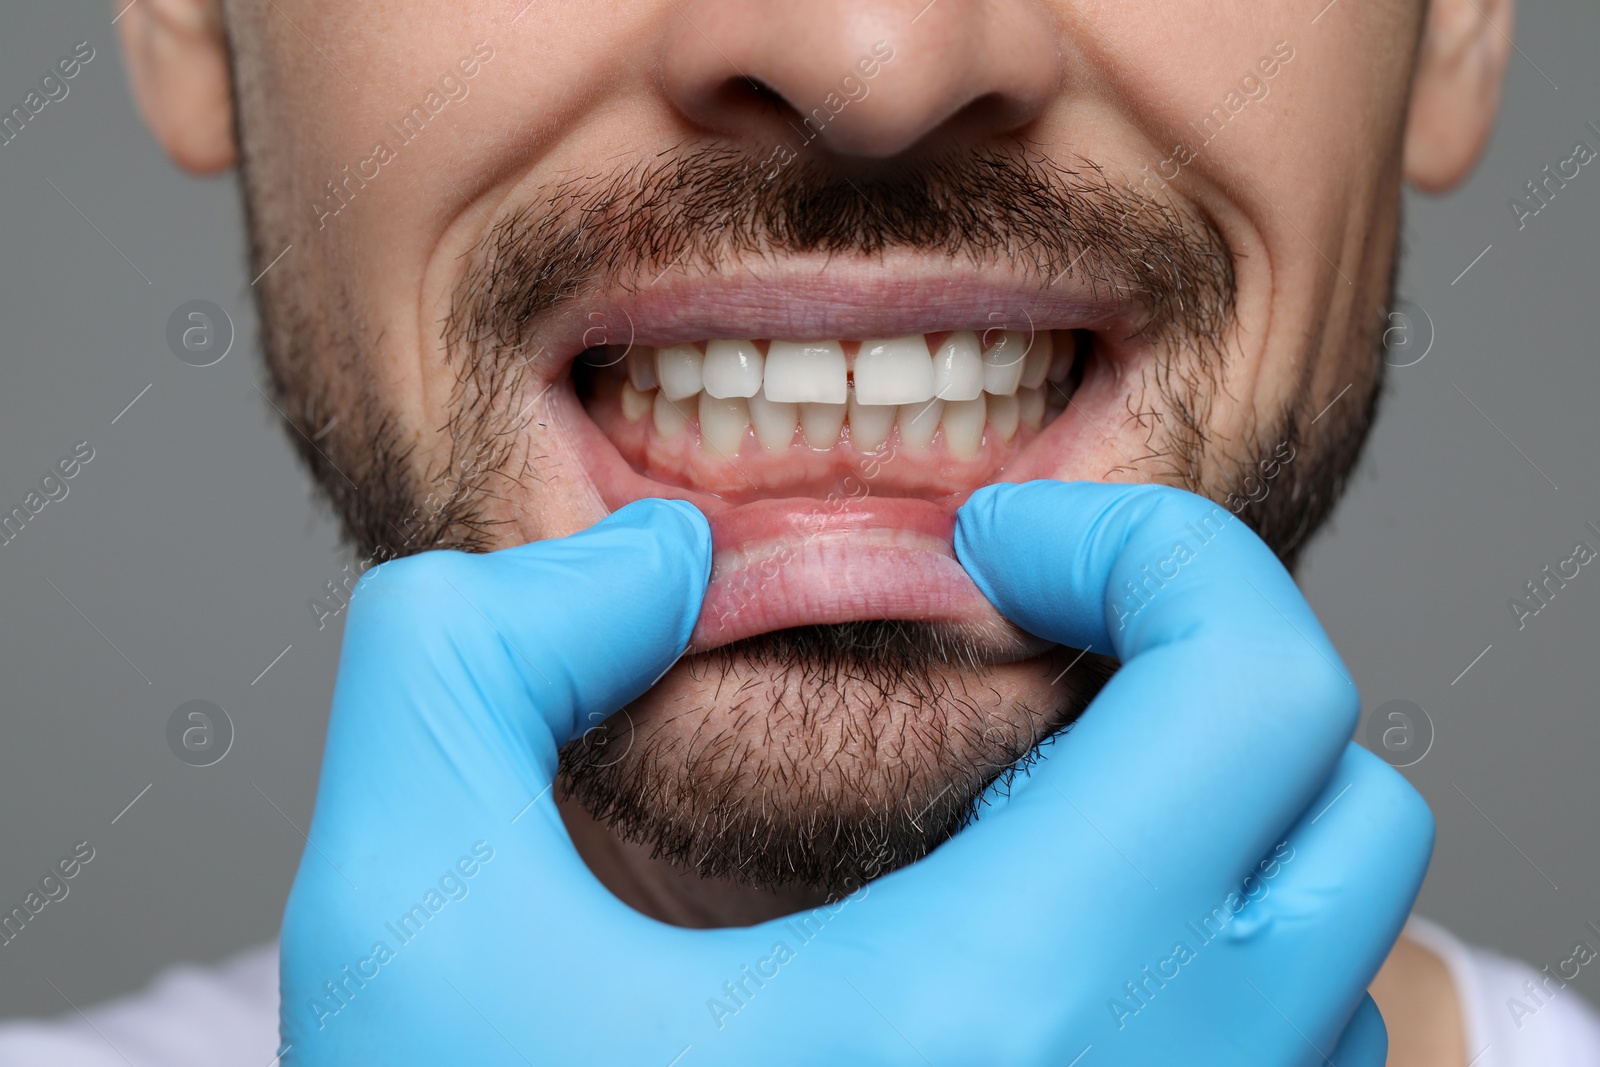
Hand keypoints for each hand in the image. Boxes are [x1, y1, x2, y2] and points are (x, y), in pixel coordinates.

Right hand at [279, 486, 1428, 1065]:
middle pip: (1337, 789)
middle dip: (1187, 652)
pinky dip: (1201, 939)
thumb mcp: (399, 922)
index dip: (1151, 546)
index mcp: (1000, 1019)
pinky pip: (1288, 1051)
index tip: (990, 546)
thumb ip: (476, 657)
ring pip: (1332, 934)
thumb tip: (663, 559)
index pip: (1258, 687)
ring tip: (1014, 789)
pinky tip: (1028, 942)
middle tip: (1015, 634)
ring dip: (1201, 800)